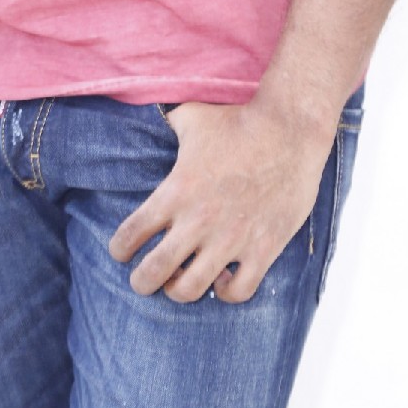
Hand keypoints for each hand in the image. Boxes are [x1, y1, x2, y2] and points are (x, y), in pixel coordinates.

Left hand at [108, 98, 331, 302]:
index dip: (119, 249)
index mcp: (176, 191)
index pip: (131, 234)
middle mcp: (198, 220)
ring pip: (190, 290)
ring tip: (179, 282)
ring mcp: (231, 239)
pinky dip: (226, 292)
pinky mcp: (263, 249)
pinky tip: (223, 278)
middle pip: (154, 272)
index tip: (121, 251)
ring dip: (178, 291)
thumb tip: (153, 114)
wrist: (289, 130)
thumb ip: (167, 124)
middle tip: (143, 280)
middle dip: (141, 281)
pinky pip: (238, 292)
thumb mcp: (192, 116)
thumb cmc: (238, 121)